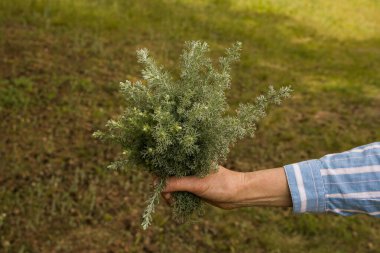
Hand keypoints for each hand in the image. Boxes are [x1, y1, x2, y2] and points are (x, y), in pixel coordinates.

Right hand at [161, 165, 291, 209]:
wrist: (239, 195)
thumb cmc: (222, 184)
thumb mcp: (198, 184)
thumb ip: (178, 183)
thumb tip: (158, 185)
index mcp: (191, 159)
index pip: (170, 163)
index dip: (161, 173)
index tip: (157, 185)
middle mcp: (191, 167)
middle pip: (170, 176)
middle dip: (165, 186)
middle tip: (168, 197)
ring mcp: (193, 178)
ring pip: (175, 185)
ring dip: (171, 194)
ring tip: (173, 202)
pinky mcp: (196, 188)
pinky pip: (182, 192)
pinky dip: (177, 198)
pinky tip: (177, 204)